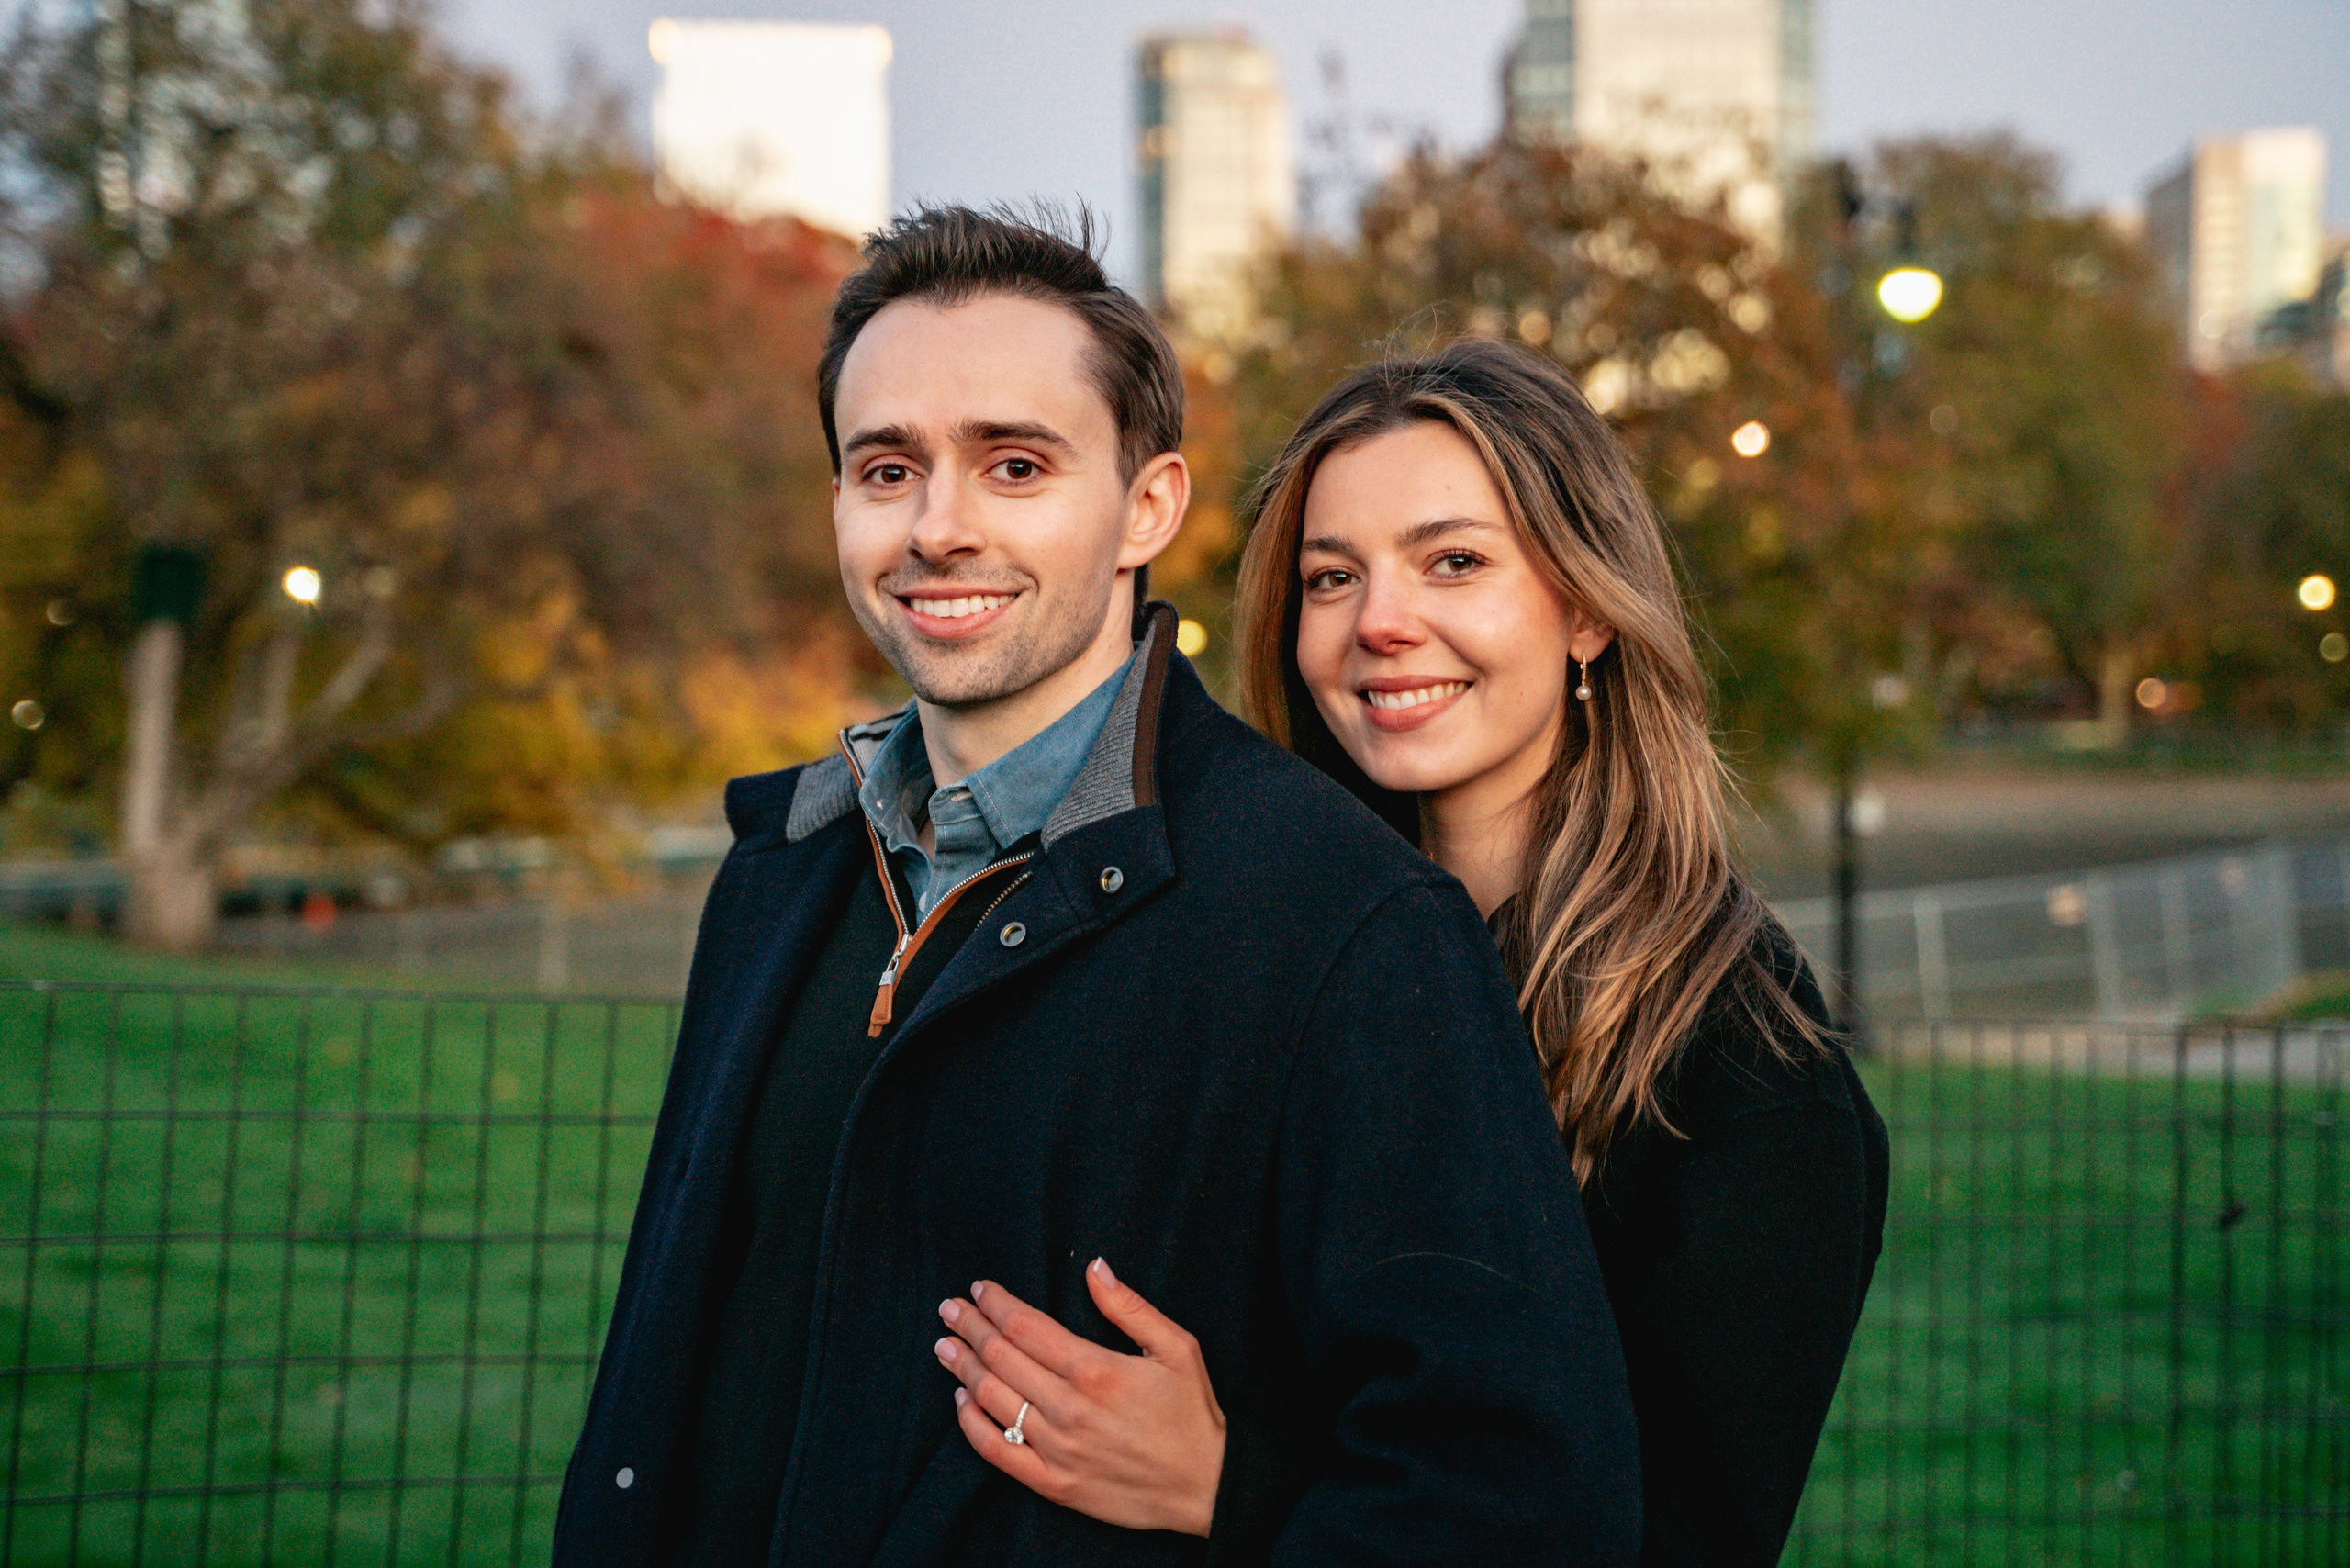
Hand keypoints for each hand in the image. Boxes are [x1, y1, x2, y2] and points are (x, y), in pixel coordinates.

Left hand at [934, 1257, 1226, 1536]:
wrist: (1207, 1486)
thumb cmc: (1193, 1414)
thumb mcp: (1176, 1347)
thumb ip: (1129, 1306)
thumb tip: (1094, 1267)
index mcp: (1096, 1369)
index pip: (1025, 1326)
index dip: (995, 1303)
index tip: (978, 1289)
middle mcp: (1069, 1408)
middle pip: (1000, 1357)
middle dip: (970, 1327)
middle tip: (949, 1310)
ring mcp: (1057, 1448)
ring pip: (992, 1398)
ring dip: (963, 1367)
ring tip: (945, 1346)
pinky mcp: (1053, 1482)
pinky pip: (996, 1451)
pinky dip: (971, 1423)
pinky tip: (962, 1400)